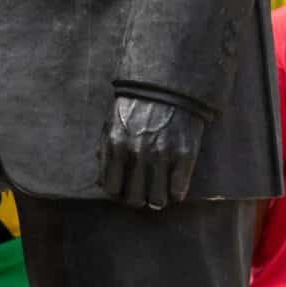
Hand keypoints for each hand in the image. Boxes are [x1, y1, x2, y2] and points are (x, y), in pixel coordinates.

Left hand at [100, 93, 203, 208]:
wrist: (168, 86)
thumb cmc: (136, 106)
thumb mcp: (112, 124)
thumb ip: (104, 153)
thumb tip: (101, 183)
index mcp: (116, 146)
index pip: (111, 189)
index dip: (118, 192)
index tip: (125, 189)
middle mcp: (137, 154)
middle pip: (134, 199)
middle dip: (138, 198)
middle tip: (143, 191)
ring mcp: (162, 155)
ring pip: (157, 200)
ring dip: (157, 199)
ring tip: (159, 190)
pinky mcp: (184, 155)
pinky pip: (178, 189)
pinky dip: (177, 191)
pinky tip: (175, 183)